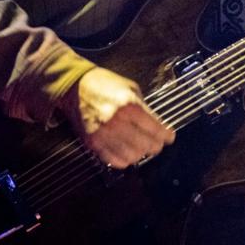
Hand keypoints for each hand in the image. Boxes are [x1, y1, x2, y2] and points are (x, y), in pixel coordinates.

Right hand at [57, 66, 174, 168]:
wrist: (74, 86)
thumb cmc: (104, 84)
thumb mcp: (130, 88)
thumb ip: (144, 108)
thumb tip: (157, 125)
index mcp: (130, 106)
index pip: (156, 129)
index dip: (166, 136)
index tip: (169, 137)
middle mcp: (118, 122)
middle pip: (146, 145)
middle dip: (155, 146)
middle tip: (156, 143)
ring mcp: (104, 134)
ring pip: (132, 156)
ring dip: (139, 153)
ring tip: (140, 147)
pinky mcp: (93, 143)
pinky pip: (114, 160)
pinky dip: (124, 159)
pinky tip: (126, 152)